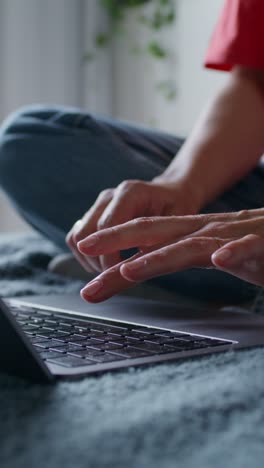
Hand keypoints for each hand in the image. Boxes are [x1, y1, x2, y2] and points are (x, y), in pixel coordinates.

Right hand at [66, 178, 198, 273]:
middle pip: (85, 233)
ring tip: (111, 270)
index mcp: (131, 193)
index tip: (119, 275)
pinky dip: (86, 255)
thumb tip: (135, 269)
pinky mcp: (93, 214)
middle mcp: (110, 196)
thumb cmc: (177, 210)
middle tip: (116, 276)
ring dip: (89, 259)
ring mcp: (99, 204)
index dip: (108, 256)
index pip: (107, 227)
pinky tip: (105, 263)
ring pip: (76, 236)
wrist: (172, 193)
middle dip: (97, 260)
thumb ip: (155, 244)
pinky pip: (77, 237)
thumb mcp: (175, 227)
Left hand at [77, 208, 263, 301]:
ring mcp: (232, 237)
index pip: (145, 238)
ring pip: (192, 246)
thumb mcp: (212, 252)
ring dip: (159, 257)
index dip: (113, 246)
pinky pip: (245, 247)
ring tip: (130, 271)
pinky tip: (220, 259)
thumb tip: (143, 263)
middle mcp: (204, 231)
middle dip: (117, 242)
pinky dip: (232, 252)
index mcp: (190, 233)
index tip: (86, 263)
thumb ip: (181, 255)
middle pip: (155, 234)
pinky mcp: (262, 244)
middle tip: (85, 253)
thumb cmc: (251, 247)